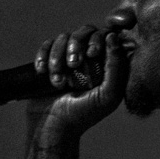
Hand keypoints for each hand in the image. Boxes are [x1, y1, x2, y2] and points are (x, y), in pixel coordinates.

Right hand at [31, 24, 128, 141]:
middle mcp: (89, 58)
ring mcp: (68, 58)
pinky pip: (47, 45)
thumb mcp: (108, 94)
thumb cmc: (83, 114)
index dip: (98, 39)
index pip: (106, 35)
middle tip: (73, 65)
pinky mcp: (50, 61)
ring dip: (58, 57)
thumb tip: (113, 36)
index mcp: (107, 64)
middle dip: (76, 45)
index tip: (91, 54)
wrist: (52, 126)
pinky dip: (44, 56)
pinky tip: (43, 73)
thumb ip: (116, 67)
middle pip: (84, 31)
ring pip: (63, 37)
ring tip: (58, 82)